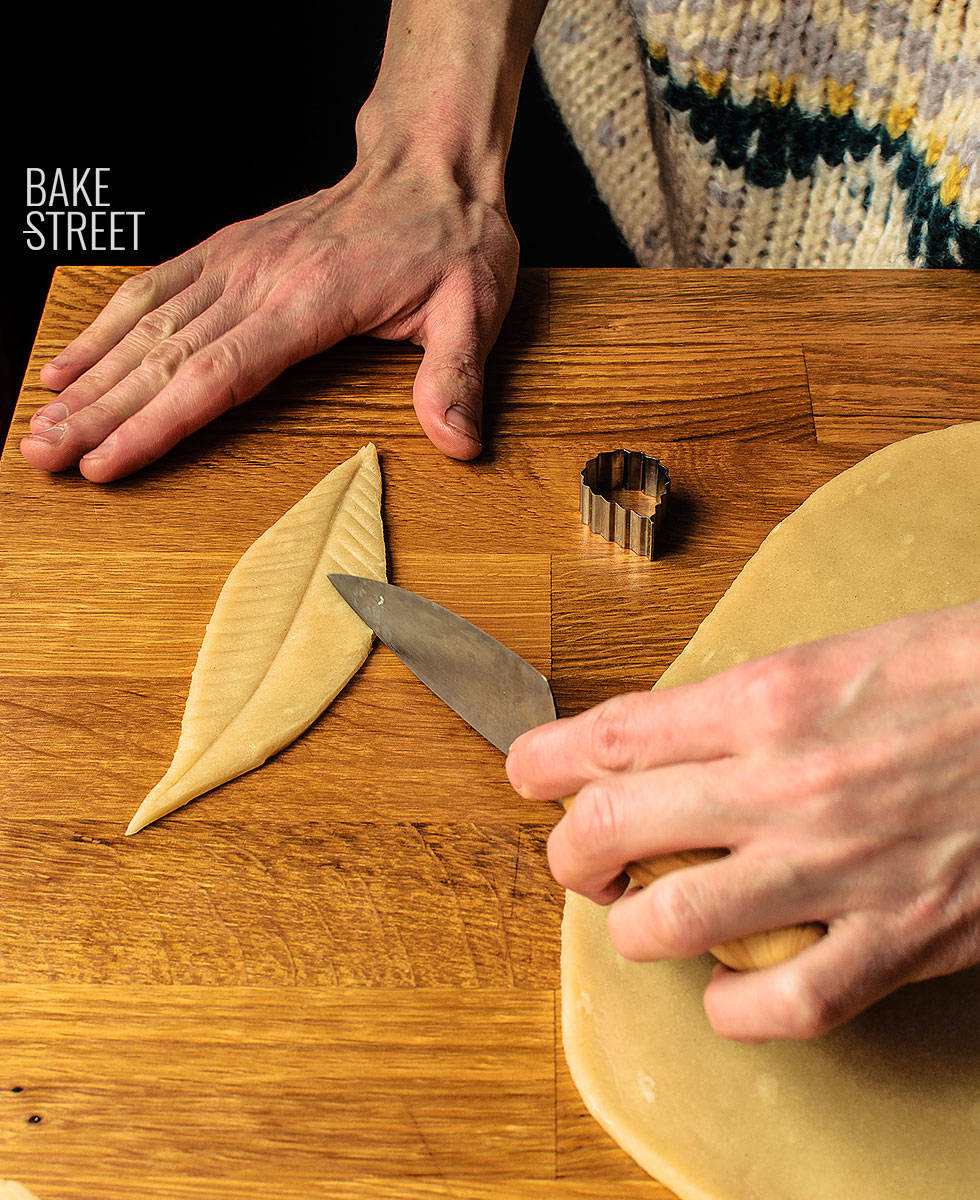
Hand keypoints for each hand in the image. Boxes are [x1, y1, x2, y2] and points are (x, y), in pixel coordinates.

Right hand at [21, 158, 517, 481]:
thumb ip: (456, 377)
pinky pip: (153, 287)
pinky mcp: (228, 251)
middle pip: (161, 356)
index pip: (216, 374)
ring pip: (146, 324)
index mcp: (308, 302)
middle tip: (42, 455)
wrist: (430, 166)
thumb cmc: (451, 240)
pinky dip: (106, 326)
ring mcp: (236, 261)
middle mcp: (257, 279)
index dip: (156, 424)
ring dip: (89, 375)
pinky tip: (74, 360)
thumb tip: (458, 444)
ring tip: (39, 421)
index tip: (106, 462)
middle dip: (98, 410)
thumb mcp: (473, 308)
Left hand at [506, 601, 979, 1040]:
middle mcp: (787, 784)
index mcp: (770, 699)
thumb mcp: (843, 653)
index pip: (612, 734)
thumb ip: (750, 701)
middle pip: (613, 827)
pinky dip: (734, 1011)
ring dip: (634, 926)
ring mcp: (840, 869)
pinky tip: (725, 994)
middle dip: (572, 850)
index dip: (545, 759)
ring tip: (644, 915)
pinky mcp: (902, 938)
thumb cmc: (968, 671)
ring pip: (673, 924)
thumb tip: (674, 736)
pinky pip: (784, 1005)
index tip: (527, 770)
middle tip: (580, 854)